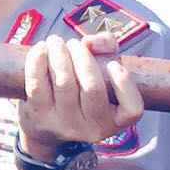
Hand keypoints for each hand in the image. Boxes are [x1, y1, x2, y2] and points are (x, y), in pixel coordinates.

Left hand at [18, 33, 142, 157]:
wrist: (45, 124)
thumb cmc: (82, 89)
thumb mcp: (103, 70)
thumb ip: (107, 47)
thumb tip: (91, 43)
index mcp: (116, 120)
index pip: (132, 109)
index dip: (124, 83)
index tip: (113, 64)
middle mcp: (92, 127)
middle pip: (92, 87)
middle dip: (83, 57)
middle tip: (74, 44)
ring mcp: (64, 124)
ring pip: (64, 84)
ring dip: (59, 55)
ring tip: (56, 42)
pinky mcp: (39, 116)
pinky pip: (37, 86)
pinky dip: (37, 62)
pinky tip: (41, 49)